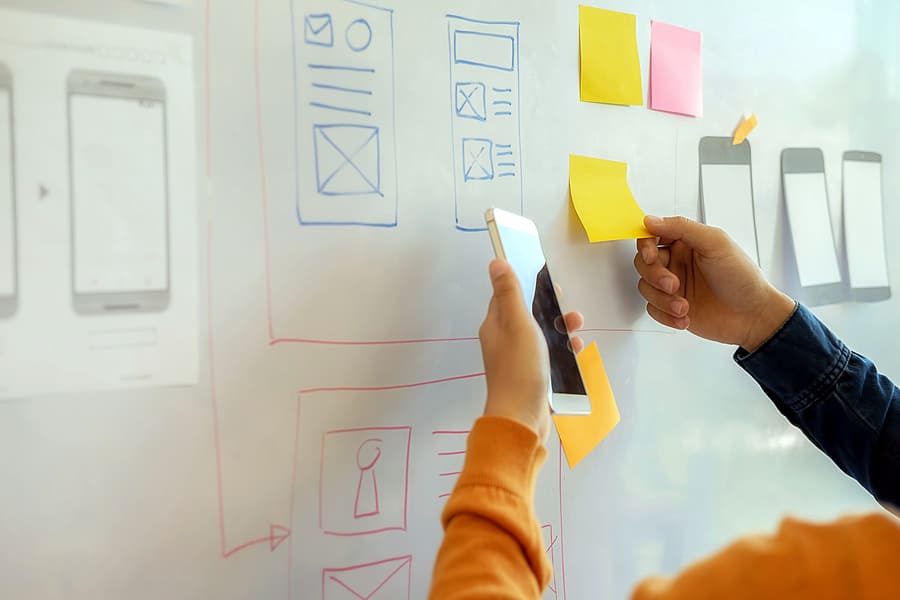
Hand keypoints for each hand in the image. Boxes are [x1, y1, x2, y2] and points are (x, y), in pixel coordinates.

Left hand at [479, 259, 583, 440]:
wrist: (522, 419)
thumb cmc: (519, 368)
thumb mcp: (517, 324)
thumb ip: (510, 293)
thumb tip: (496, 262)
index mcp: (496, 326)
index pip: (506, 296)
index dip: (523, 283)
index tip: (542, 276)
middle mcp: (505, 341)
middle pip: (527, 314)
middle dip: (547, 305)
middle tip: (563, 300)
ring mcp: (519, 360)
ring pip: (542, 335)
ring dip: (560, 327)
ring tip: (576, 325)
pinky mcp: (533, 377)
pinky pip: (550, 356)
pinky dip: (564, 350)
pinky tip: (576, 349)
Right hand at [634, 216, 795, 350]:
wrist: (753, 316)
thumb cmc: (742, 278)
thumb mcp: (716, 243)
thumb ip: (682, 227)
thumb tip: (650, 221)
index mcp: (686, 243)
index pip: (652, 236)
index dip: (645, 245)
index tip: (651, 255)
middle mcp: (677, 263)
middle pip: (644, 263)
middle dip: (655, 276)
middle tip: (673, 285)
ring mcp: (673, 286)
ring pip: (646, 287)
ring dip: (662, 300)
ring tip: (683, 307)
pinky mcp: (671, 308)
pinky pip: (652, 309)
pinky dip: (665, 315)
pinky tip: (684, 317)